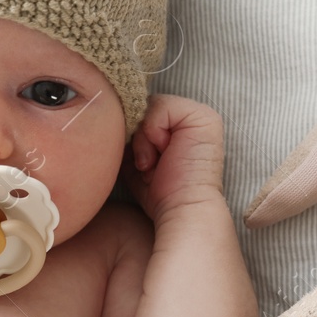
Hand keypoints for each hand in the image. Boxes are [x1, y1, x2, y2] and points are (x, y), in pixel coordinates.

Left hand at [119, 94, 226, 220]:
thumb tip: (113, 117)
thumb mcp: (136, 158)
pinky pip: (158, 105)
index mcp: (178, 127)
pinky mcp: (202, 116)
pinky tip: (163, 154)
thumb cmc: (159, 193)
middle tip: (148, 166)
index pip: (140, 114)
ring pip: (148, 107)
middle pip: (142, 109)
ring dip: (144, 139)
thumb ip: (129, 135)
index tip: (144, 166)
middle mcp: (189, 118)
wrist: (181, 210)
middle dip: (137, 139)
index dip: (132, 137)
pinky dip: (152, 132)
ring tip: (155, 163)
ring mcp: (199, 114)